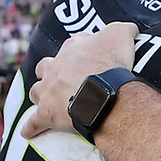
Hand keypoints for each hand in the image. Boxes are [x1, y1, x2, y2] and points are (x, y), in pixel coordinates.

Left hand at [22, 22, 138, 138]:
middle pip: (45, 67)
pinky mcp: (46, 114)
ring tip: (49, 102)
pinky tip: (29, 132)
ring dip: (41, 95)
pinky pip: (34, 122)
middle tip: (63, 80)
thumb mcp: (121, 36)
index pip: (73, 46)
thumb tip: (131, 28)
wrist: (103, 93)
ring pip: (36, 91)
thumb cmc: (111, 64)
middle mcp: (55, 67)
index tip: (89, 58)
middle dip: (50, 72)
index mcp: (72, 49)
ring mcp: (47, 91)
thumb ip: (124, 29)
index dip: (81, 51)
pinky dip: (31, 127)